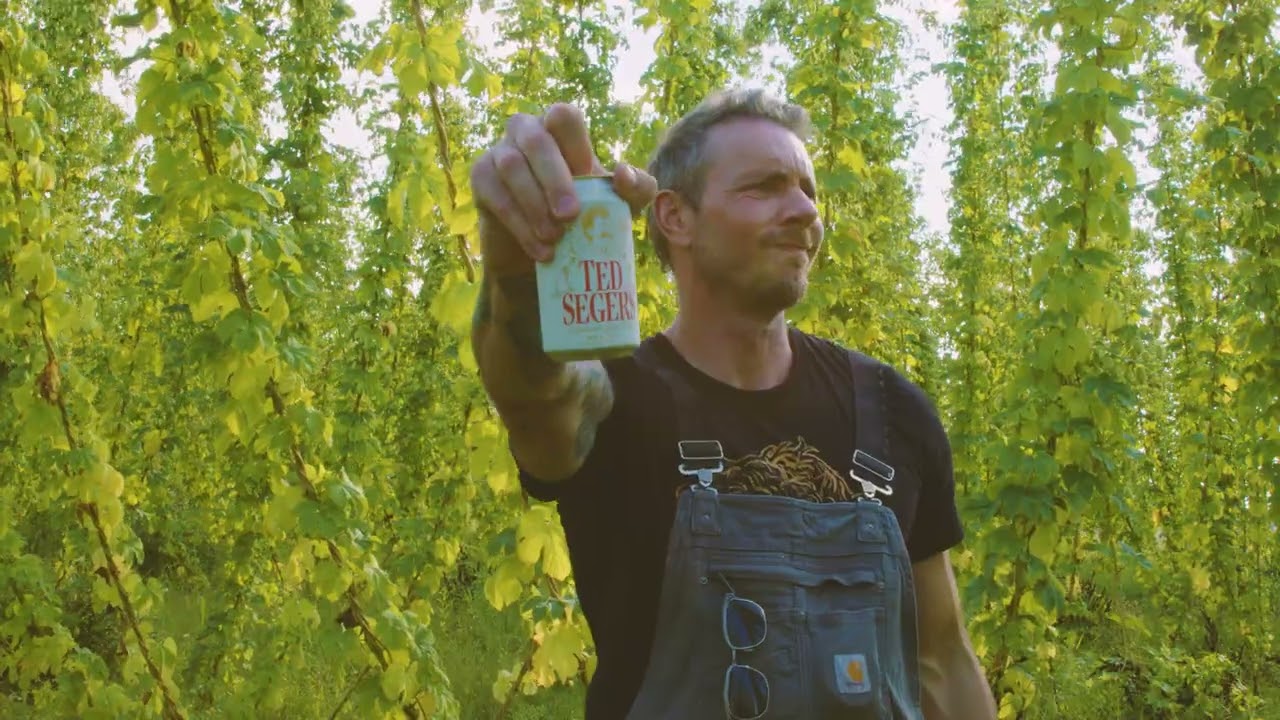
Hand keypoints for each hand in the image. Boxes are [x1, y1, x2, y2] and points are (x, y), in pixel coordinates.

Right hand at [470, 103, 657, 271]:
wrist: (544, 253)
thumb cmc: (585, 217)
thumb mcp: (620, 206)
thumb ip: (637, 188)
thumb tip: (622, 174)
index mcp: (560, 129)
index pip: (564, 116)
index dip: (577, 145)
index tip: (591, 179)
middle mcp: (527, 131)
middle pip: (536, 140)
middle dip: (555, 179)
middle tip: (570, 216)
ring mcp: (499, 152)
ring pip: (511, 166)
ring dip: (534, 205)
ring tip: (555, 238)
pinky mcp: (481, 179)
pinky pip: (495, 195)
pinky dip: (520, 225)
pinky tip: (541, 250)